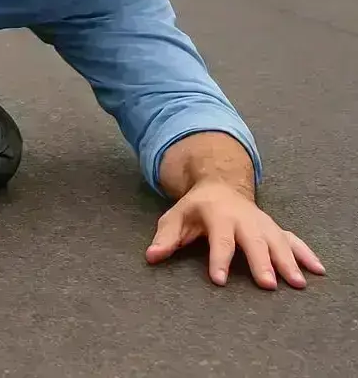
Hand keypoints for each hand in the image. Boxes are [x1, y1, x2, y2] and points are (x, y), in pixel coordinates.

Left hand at [146, 179, 324, 288]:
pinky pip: (293, 240)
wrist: (220, 185)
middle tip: (267, 284)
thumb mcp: (175, 218)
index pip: (218, 239)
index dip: (218, 259)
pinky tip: (317, 270)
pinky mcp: (274, 228)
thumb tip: (151, 256)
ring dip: (288, 261)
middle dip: (260, 261)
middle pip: (253, 241)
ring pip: (277, 241)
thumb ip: (166, 238)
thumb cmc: (195, 208)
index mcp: (217, 215)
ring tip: (297, 283)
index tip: (219, 279)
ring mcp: (262, 223)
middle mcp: (243, 218)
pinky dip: (306, 253)